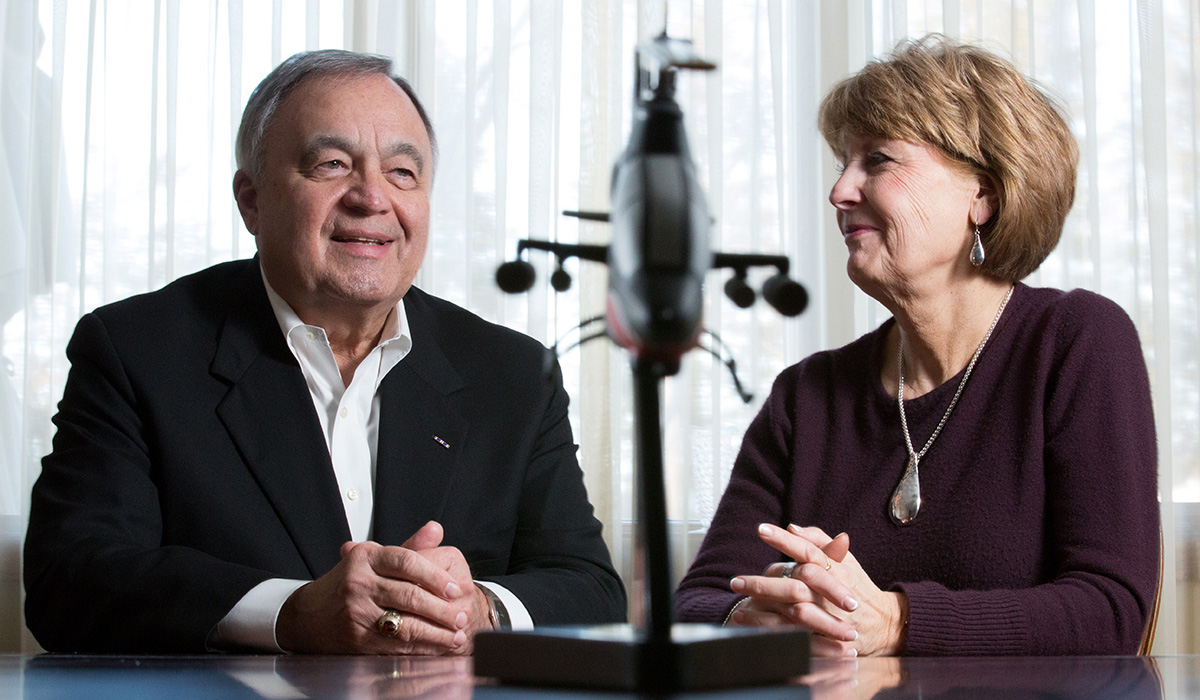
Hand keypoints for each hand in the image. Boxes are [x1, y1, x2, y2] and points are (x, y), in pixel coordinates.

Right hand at [276, 521, 481, 654]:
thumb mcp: (373, 558)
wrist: (308, 616)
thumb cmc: (348, 584)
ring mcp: (357, 611)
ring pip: (405, 623)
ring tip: (457, 634)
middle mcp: (359, 582)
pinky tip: (437, 646)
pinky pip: (396, 645)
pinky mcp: (357, 638)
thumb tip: (437, 529)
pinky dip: (421, 647)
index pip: (408, 561)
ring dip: (437, 632)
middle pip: (410, 595)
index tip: (456, 588)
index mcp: (366, 557)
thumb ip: (410, 547)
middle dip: (442, 609)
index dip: (436, 576)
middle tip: (462, 616)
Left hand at [740, 524, 906, 656]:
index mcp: (836, 569)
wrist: (883, 624)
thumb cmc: (858, 586)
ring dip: (762, 606)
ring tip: (737, 600)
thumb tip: (792, 528)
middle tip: (735, 580)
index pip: (807, 551)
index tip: (761, 529)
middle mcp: (831, 592)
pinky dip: (767, 626)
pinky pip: (792, 632)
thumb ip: (819, 541)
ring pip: (791, 610)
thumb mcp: (846, 560)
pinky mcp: (823, 636)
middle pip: (794, 583)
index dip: (784, 540)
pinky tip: (747, 618)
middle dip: (763, 581)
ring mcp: (828, 615)